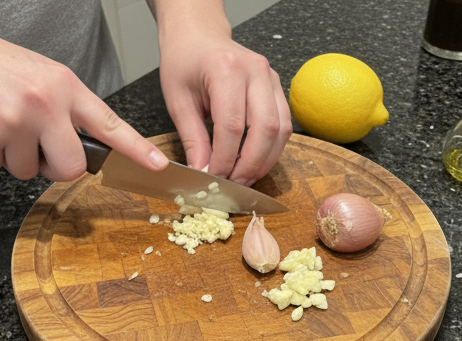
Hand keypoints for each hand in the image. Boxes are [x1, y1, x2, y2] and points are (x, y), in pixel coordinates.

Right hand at [0, 27, 167, 180]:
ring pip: (28, 171)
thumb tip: (88, 146)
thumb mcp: (42, 77)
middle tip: (34, 144)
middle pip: (71, 168)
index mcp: (64, 86)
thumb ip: (68, 109)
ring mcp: (15, 119)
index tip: (159, 166)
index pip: (109, 123)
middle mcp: (44, 102)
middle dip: (53, 166)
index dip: (137, 149)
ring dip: (13, 156)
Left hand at [150, 1, 290, 185]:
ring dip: (265, 161)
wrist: (199, 35)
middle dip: (250, 164)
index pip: (232, 125)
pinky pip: (284, 127)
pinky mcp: (279, 88)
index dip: (226, 158)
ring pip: (280, 131)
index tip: (215, 177)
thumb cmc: (185, 61)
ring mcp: (272, 78)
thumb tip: (203, 172)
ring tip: (246, 177)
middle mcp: (255, 71)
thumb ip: (193, 138)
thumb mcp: (178, 99)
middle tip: (234, 183)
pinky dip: (272, 150)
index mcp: (225, 68)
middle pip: (264, 130)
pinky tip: (256, 161)